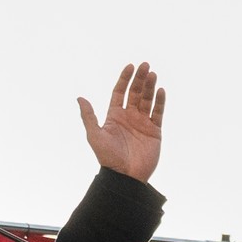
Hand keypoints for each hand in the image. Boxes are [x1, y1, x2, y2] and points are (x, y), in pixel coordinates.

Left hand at [78, 62, 167, 183]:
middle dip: (140, 79)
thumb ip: (89, 116)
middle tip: (145, 65)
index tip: (130, 66)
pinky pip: (158, 113)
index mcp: (114, 116)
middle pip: (135, 93)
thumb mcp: (94, 135)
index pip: (120, 92)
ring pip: (148, 100)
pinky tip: (161, 91)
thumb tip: (79, 98)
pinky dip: (160, 102)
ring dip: (150, 87)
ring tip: (153, 74)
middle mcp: (129, 117)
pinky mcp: (154, 131)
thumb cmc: (107, 157)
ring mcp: (142, 123)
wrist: (125, 176)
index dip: (124, 79)